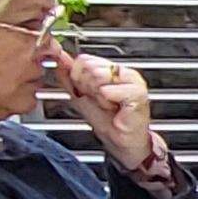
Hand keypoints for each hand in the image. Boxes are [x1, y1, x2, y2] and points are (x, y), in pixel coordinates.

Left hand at [59, 54, 157, 171]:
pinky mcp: (137, 92)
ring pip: (98, 76)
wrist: (118, 140)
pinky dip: (107, 102)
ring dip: (99, 95)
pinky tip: (115, 108)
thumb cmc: (105, 119)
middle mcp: (121, 70)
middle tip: (100, 100)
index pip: (83, 60)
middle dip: (89, 87)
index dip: (79, 77)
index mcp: (108, 68)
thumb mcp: (79, 95)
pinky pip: (108, 90)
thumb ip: (68, 75)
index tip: (88, 92)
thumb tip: (60, 58)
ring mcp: (131, 79)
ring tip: (108, 103)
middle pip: (90, 67)